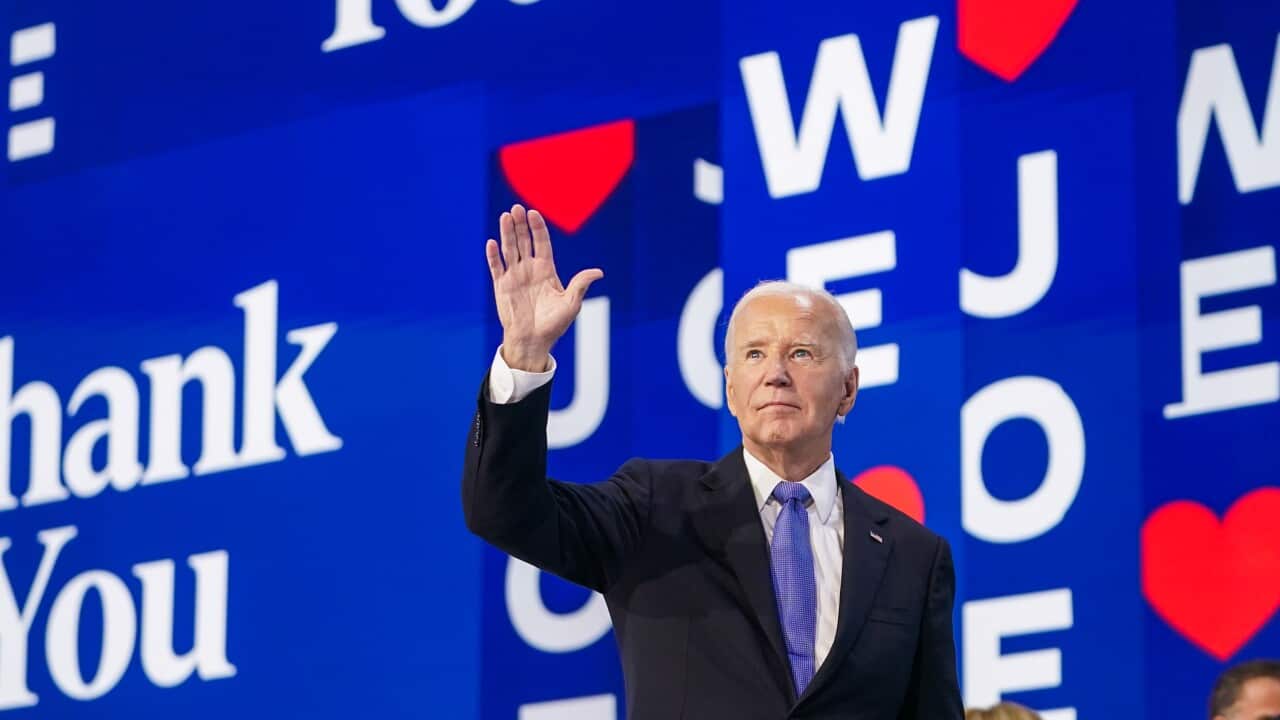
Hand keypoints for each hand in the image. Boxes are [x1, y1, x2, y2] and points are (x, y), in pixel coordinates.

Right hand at [486, 204, 602, 370]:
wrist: (533, 341)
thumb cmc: (554, 324)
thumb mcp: (571, 304)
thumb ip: (581, 285)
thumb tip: (598, 272)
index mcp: (546, 270)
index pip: (541, 242)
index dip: (537, 227)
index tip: (533, 213)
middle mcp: (529, 269)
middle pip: (524, 240)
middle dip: (520, 224)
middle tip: (516, 208)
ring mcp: (515, 276)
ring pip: (509, 249)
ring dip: (506, 233)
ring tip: (505, 216)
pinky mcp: (501, 286)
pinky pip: (496, 267)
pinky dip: (493, 255)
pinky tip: (492, 242)